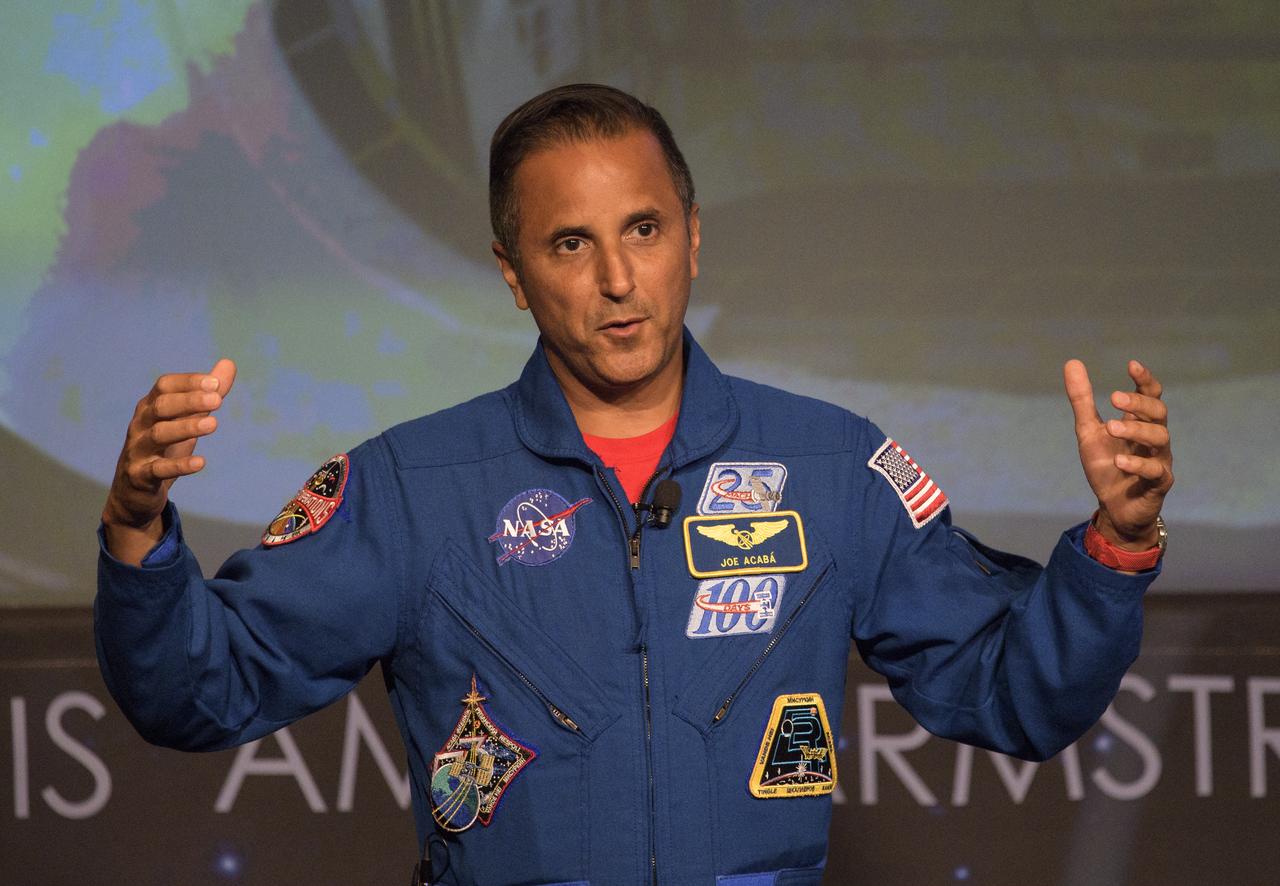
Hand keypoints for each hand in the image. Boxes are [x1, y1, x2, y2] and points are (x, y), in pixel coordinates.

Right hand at [101, 359, 236, 563]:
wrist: (133, 491)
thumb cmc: (163, 449)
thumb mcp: (186, 419)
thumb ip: (206, 395)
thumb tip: (229, 363)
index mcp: (150, 407)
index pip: (164, 386)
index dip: (188, 382)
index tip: (215, 382)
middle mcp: (139, 425)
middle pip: (161, 407)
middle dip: (189, 401)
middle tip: (218, 398)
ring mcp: (137, 450)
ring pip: (158, 435)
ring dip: (186, 427)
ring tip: (213, 423)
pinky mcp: (139, 476)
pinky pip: (158, 469)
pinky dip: (179, 465)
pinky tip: (201, 462)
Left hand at [1063, 359, 1172, 549]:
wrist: (1114, 508)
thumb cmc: (1106, 466)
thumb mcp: (1089, 430)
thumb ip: (1082, 400)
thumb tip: (1072, 362)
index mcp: (1139, 423)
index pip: (1151, 395)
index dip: (1145, 380)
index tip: (1131, 365)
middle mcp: (1154, 438)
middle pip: (1158, 412)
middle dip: (1138, 403)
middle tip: (1113, 397)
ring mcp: (1159, 460)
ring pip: (1160, 438)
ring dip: (1136, 430)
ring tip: (1111, 427)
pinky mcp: (1159, 484)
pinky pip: (1155, 471)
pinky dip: (1138, 464)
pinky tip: (1119, 461)